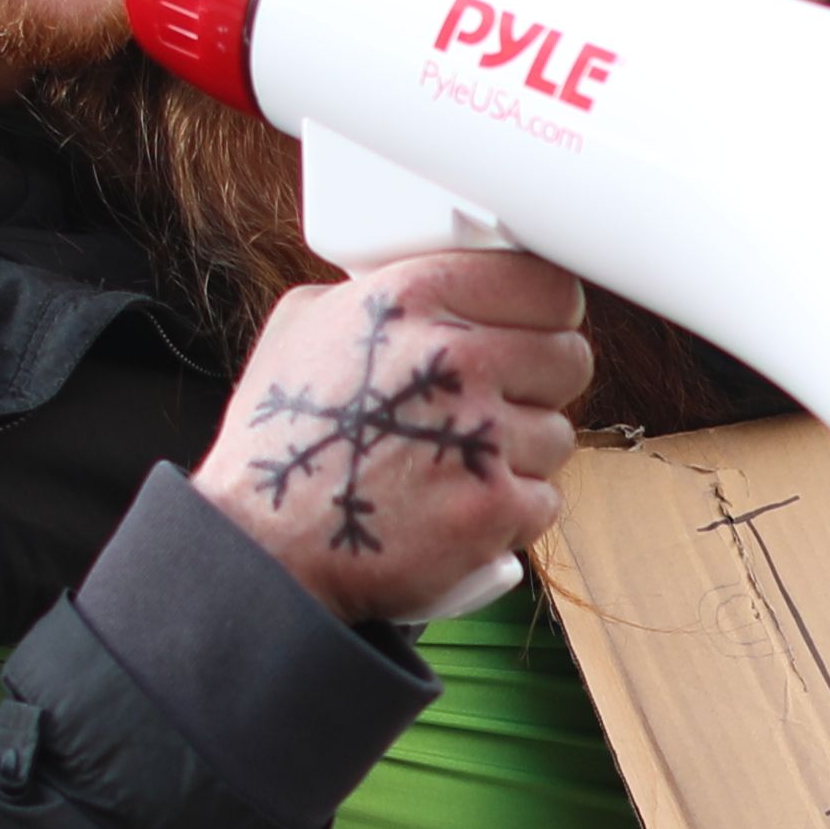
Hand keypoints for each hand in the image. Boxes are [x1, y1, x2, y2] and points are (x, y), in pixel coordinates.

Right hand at [212, 248, 592, 618]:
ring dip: (520, 456)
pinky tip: (455, 510)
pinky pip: (543, 500)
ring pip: (558, 433)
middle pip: (569, 356)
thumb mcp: (303, 326)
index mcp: (412, 297)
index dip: (545, 313)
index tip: (534, 332)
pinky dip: (508, 515)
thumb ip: (377, 289)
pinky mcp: (493, 507)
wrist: (260, 549)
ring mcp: (480, 435)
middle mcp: (455, 358)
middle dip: (539, 385)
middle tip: (496, 407)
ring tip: (456, 467)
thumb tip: (431, 279)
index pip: (545, 283)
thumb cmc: (281, 440)